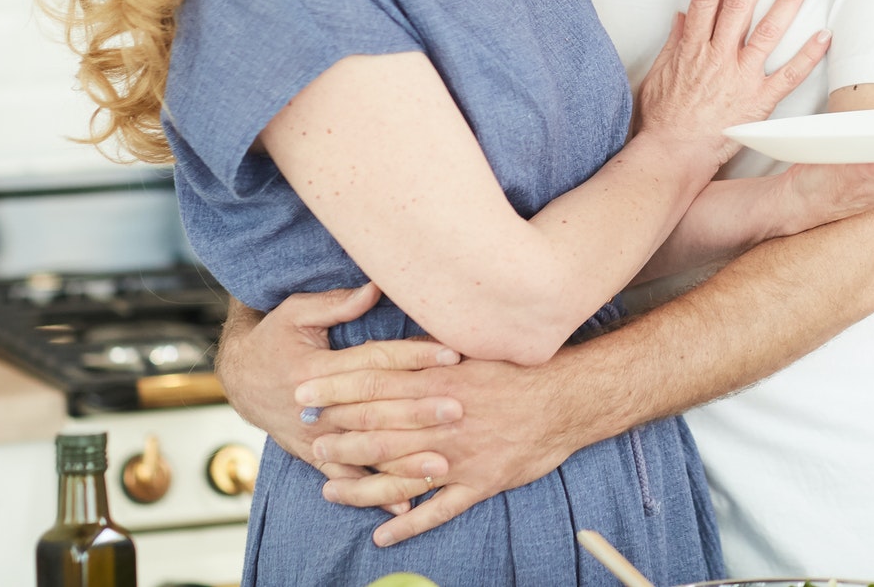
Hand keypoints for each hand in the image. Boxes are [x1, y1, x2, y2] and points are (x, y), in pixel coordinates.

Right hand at [215, 286, 460, 514]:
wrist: (241, 379)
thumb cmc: (275, 339)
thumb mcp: (296, 313)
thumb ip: (336, 303)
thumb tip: (376, 287)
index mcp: (316, 371)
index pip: (374, 363)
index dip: (413, 357)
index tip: (451, 354)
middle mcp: (317, 409)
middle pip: (376, 410)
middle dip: (419, 410)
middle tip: (459, 409)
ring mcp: (316, 437)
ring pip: (365, 452)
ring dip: (404, 460)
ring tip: (443, 464)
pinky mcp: (315, 455)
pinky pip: (348, 478)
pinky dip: (374, 493)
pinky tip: (406, 503)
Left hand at [304, 354, 577, 547]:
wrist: (569, 400)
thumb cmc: (521, 372)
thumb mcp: (476, 350)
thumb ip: (434, 349)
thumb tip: (399, 338)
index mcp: (441, 382)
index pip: (375, 383)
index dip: (336, 388)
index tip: (304, 390)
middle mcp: (443, 420)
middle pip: (378, 431)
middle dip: (338, 437)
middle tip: (310, 441)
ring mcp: (459, 456)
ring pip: (399, 476)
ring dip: (360, 485)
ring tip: (329, 490)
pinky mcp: (479, 483)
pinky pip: (437, 511)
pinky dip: (408, 525)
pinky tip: (382, 536)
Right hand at [636, 0, 829, 164]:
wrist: (672, 155)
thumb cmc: (663, 119)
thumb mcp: (659, 75)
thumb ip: (674, 44)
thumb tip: (683, 16)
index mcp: (692, 48)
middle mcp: (718, 57)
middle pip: (739, 3)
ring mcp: (740, 77)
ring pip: (767, 31)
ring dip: (786, 0)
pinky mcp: (758, 101)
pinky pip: (788, 75)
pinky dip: (808, 56)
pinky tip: (825, 35)